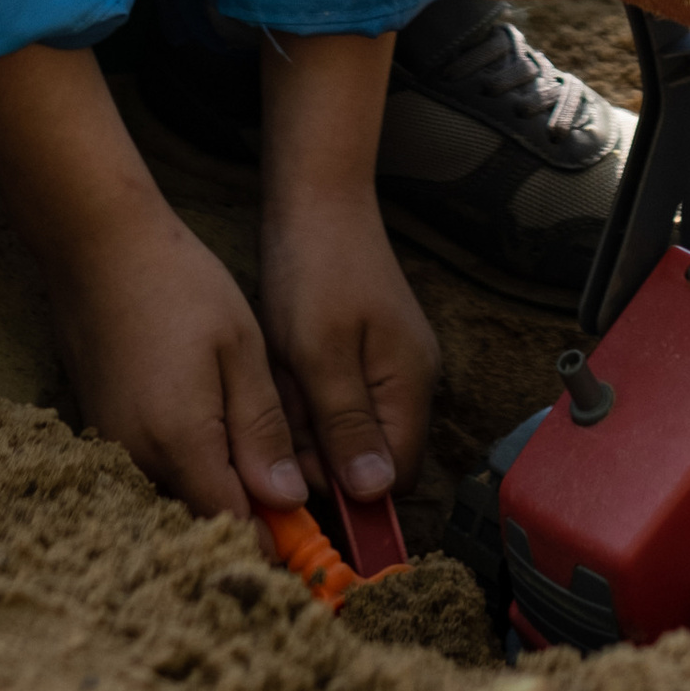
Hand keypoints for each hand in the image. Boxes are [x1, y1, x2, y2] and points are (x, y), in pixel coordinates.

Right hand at [0, 41, 305, 517]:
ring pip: (174, 496)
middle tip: (287, 491)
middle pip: (200, 519)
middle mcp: (137, 460)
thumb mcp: (240, 349)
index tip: (309, 531)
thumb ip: (262, 430)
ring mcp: (112, 448)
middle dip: (245, 518)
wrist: (96, 246)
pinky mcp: (100, 430)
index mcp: (180, 443)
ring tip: (251, 455)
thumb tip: (288, 500)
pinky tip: (208, 429)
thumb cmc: (178, 285)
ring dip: (213, 490)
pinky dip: (183, 466)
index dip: (275, 534)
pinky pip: (149, 470)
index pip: (233, 525)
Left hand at [258, 28, 436, 501]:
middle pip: (367, 456)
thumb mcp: (321, 353)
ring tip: (281, 382)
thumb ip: (346, 424)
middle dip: (318, 450)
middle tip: (280, 413)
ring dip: (306, 421)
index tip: (296, 467)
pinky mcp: (361, 349)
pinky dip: (305, 394)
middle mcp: (407, 381)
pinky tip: (283, 368)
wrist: (316, 197)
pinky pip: (335, 398)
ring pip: (345, 429)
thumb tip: (372, 493)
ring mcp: (386, 364)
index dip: (346, 488)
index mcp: (408, 385)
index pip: (393, 477)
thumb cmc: (317, 269)